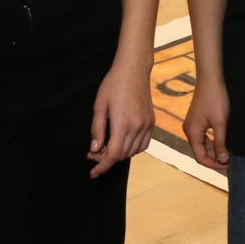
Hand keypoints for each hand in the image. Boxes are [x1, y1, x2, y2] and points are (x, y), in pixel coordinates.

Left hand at [88, 59, 152, 177]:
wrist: (133, 70)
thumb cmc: (113, 85)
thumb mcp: (99, 106)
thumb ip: (97, 129)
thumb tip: (95, 150)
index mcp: (122, 123)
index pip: (113, 155)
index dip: (102, 166)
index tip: (93, 173)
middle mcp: (137, 127)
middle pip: (122, 155)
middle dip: (106, 158)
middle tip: (93, 152)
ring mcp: (146, 125)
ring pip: (133, 152)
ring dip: (119, 154)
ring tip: (106, 146)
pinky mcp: (151, 122)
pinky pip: (143, 144)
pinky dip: (132, 149)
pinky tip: (122, 142)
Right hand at [183, 74, 230, 169]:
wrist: (210, 80)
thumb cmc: (215, 99)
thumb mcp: (220, 123)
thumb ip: (220, 143)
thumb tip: (223, 159)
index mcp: (192, 133)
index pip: (200, 157)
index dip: (214, 164)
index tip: (228, 165)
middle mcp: (189, 131)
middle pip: (200, 152)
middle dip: (214, 158)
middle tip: (230, 159)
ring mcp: (192, 126)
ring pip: (202, 145)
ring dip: (214, 150)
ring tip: (228, 151)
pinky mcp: (197, 121)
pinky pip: (203, 137)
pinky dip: (212, 142)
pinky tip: (223, 141)